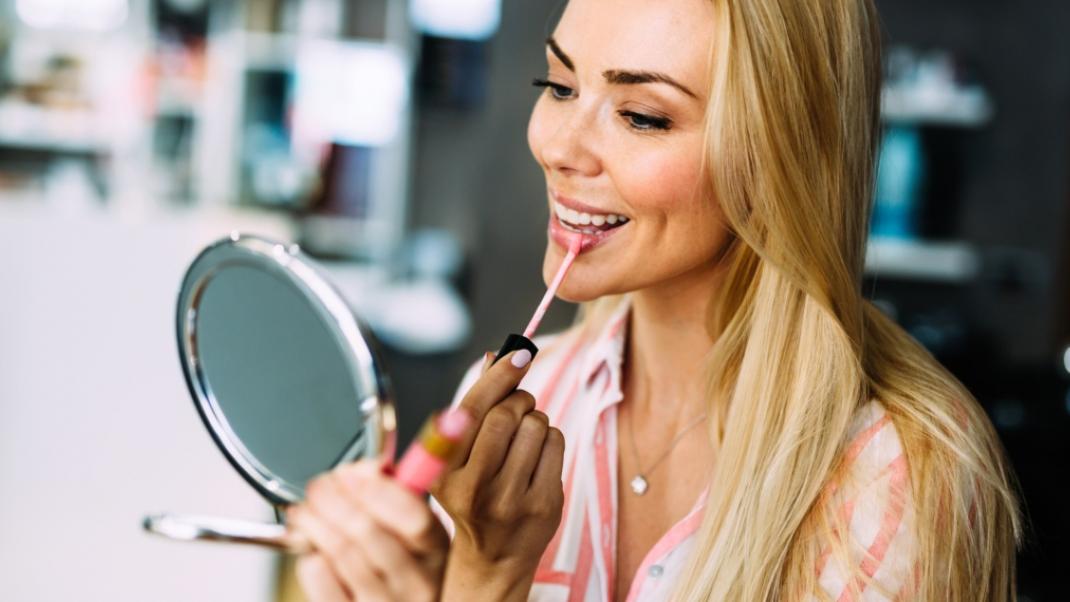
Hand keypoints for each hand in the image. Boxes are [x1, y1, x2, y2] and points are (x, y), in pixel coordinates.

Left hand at [288, 460, 448, 601]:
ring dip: (313, 522)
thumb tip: (362, 468)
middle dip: (332, 498)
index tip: (352, 473)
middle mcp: (417, 583)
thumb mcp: (412, 532)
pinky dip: (310, 557)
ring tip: (305, 511)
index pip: (415, 518)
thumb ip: (394, 495)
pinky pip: (320, 579)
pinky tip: (313, 550)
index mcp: (436, 549)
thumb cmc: (398, 567)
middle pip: (368, 531)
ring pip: (340, 551)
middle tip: (319, 486)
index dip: (380, 491)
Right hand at [430, 350, 564, 598]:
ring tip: (524, 439)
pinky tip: (537, 457)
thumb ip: (473, 409)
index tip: (518, 354)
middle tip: (518, 406)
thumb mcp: (458, 457)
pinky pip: (556, 443)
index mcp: (445, 473)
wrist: (493, 556)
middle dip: (518, 400)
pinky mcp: (544, 504)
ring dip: (535, 420)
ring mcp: (512, 500)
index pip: (473, 411)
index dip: (498, 377)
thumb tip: (493, 357)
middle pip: (508, 415)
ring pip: (537, 425)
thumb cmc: (474, 495)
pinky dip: (550, 439)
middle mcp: (475, 489)